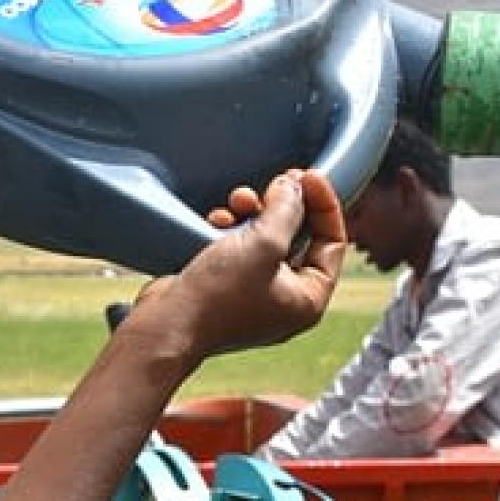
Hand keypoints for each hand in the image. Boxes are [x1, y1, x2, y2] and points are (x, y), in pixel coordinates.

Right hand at [133, 170, 346, 359]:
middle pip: (299, 238)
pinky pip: (239, 248)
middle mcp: (285, 300)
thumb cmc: (217, 298)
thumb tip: (293, 187)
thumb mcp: (264, 243)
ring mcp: (254, 294)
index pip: (333, 243)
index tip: (309, 176)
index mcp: (308, 300)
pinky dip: (231, 229)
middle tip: (275, 183)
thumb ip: (286, 208)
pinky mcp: (226, 287)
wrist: (166, 324)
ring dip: (253, 214)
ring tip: (239, 200)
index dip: (325, 205)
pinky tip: (218, 220)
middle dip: (283, 207)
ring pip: (266, 239)